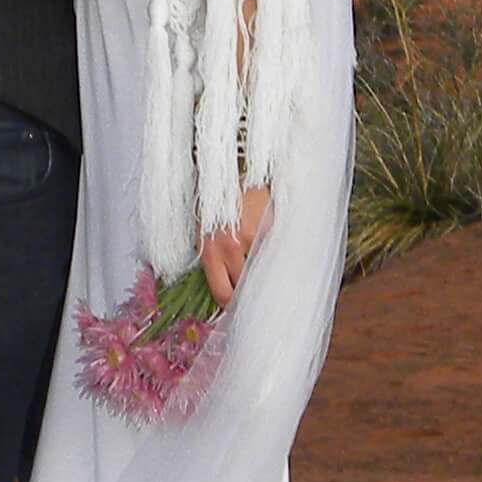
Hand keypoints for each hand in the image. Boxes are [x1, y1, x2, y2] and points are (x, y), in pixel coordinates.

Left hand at [199, 180, 274, 306]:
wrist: (231, 171)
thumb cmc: (217, 204)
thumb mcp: (205, 234)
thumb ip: (213, 261)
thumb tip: (224, 294)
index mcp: (209, 251)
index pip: (223, 294)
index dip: (231, 307)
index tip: (237, 310)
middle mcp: (229, 247)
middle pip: (244, 288)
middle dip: (250, 295)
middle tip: (256, 297)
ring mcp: (252, 238)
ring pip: (262, 272)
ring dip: (265, 277)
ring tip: (268, 277)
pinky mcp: (269, 228)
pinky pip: (274, 254)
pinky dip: (276, 258)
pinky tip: (276, 256)